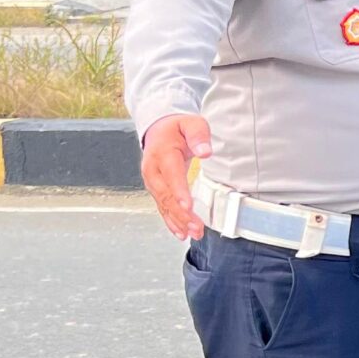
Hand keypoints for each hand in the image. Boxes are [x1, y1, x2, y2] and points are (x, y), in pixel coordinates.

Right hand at [141, 114, 211, 240]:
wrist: (158, 130)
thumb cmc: (177, 128)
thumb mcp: (191, 123)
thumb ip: (199, 135)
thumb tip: (206, 151)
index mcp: (162, 153)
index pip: (171, 175)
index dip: (179, 191)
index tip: (188, 206)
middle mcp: (153, 170)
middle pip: (166, 195)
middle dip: (181, 214)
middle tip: (196, 227)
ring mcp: (152, 181)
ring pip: (163, 205)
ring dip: (178, 221)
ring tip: (193, 234)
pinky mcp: (156, 189)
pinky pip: (162, 207)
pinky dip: (171, 221)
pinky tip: (181, 233)